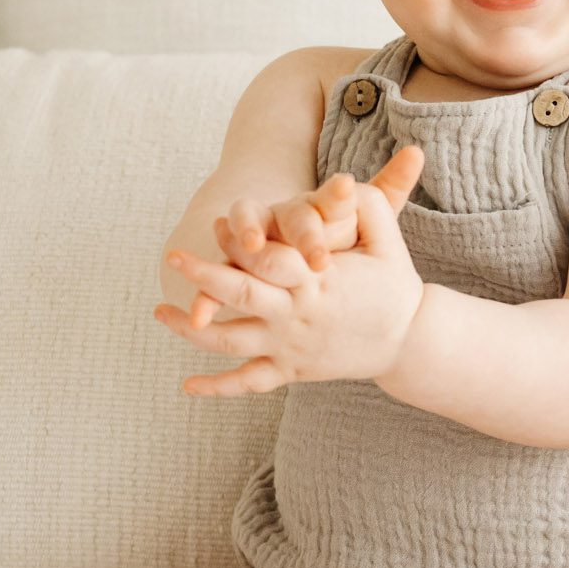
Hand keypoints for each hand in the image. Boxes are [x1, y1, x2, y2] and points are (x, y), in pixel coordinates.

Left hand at [154, 173, 425, 394]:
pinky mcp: (292, 371)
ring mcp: (290, 347)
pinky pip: (248, 382)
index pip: (271, 259)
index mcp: (318, 281)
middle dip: (204, 276)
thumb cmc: (395, 286)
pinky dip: (217, 387)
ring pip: (232, 342)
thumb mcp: (390, 241)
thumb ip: (371, 205)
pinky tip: (188, 385)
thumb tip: (347, 181)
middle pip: (242, 297)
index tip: (217, 222)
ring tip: (159, 312)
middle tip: (173, 258)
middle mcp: (298, 315)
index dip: (241, 241)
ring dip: (191, 330)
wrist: (409, 344)